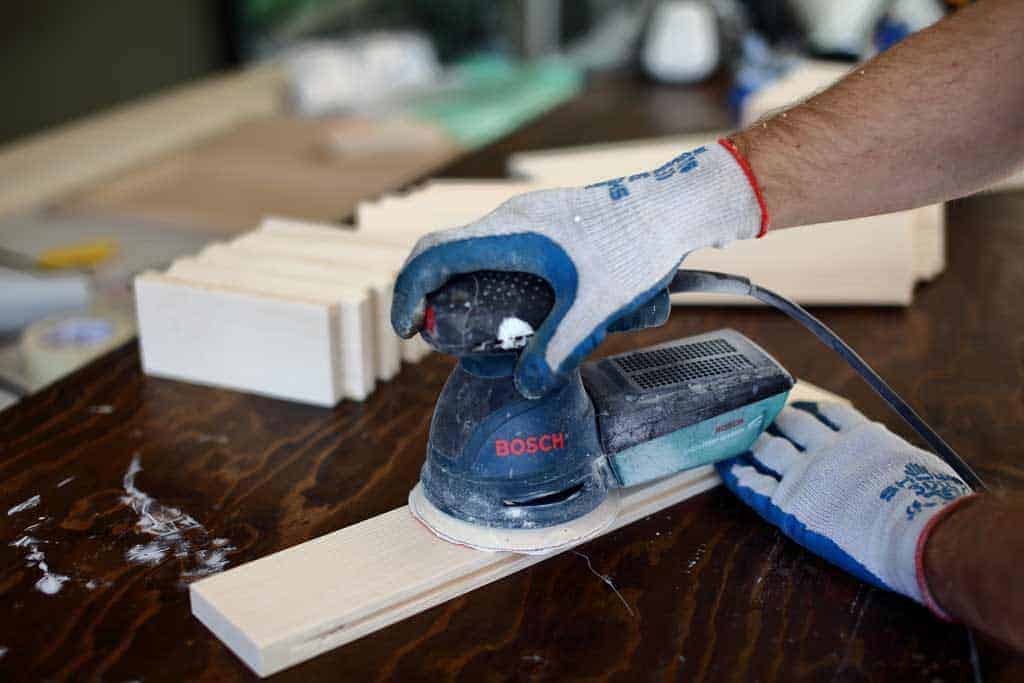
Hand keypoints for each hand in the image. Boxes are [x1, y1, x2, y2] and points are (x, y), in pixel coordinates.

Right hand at [392, 141, 765, 397]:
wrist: (676, 205)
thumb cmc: (635, 250)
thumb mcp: (595, 309)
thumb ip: (557, 350)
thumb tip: (523, 387)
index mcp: (509, 234)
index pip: (434, 255)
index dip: (409, 291)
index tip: (407, 328)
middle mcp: (511, 219)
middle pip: (447, 251)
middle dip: (430, 293)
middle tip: (436, 334)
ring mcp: (530, 215)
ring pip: (475, 247)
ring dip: (461, 284)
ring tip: (474, 326)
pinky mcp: (548, 219)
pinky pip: (501, 246)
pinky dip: (488, 274)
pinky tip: (517, 304)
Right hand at [716, 401, 974, 613]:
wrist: (921, 535)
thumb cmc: (877, 554)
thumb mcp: (826, 541)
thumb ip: (806, 515)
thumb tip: (797, 500)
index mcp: (790, 505)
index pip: (751, 482)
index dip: (736, 469)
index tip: (725, 459)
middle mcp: (803, 472)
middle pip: (768, 447)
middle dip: (754, 436)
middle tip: (747, 425)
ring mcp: (832, 449)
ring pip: (797, 423)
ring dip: (784, 417)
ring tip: (777, 411)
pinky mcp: (862, 434)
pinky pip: (835, 414)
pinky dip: (823, 409)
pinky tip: (817, 407)